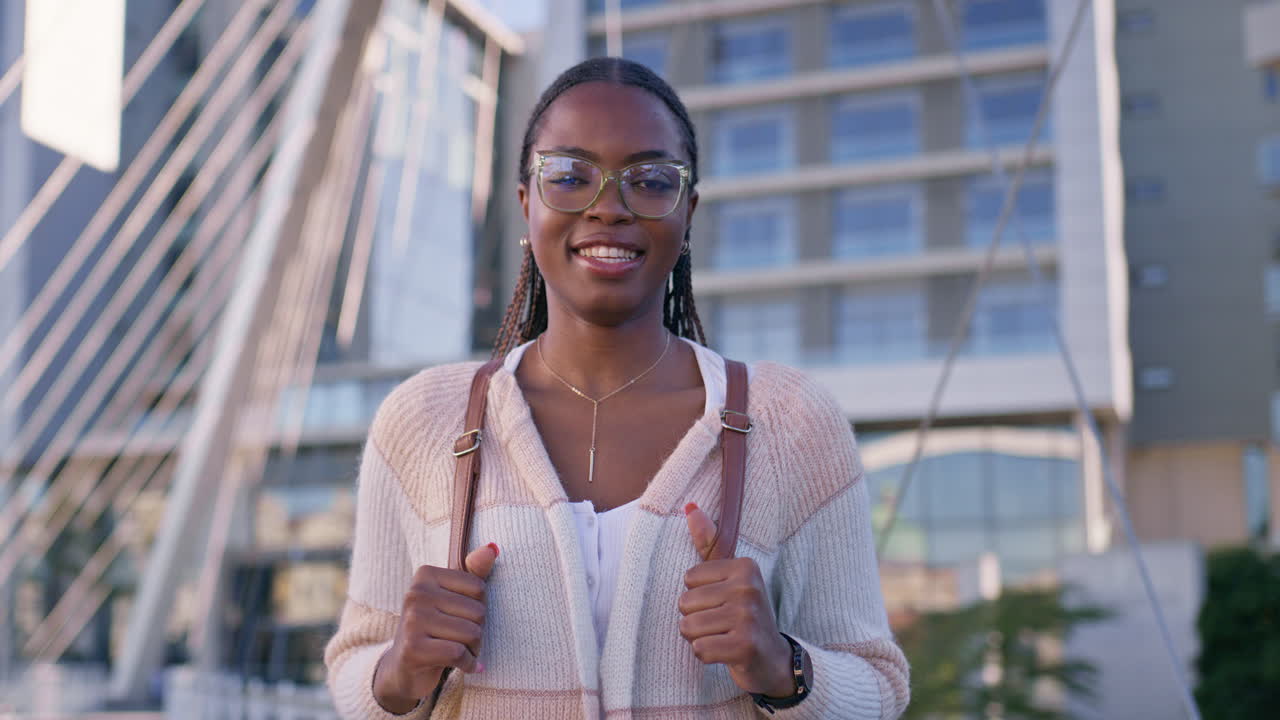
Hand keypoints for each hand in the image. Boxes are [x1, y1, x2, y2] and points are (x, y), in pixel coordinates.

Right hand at [373, 543, 499, 713]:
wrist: (404, 668)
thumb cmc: (435, 628)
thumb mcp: (453, 598)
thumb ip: (474, 573)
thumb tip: (492, 548)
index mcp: (425, 574)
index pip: (479, 588)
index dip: (479, 608)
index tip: (462, 618)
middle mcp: (415, 593)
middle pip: (478, 612)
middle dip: (477, 632)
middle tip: (461, 639)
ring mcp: (412, 620)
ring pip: (471, 633)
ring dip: (474, 650)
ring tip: (461, 651)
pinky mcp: (413, 648)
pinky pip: (458, 653)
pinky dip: (468, 664)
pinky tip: (465, 666)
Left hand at [678, 503, 794, 697]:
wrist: (773, 659)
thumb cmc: (744, 614)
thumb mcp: (730, 577)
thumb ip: (708, 543)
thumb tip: (689, 506)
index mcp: (745, 566)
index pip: (689, 578)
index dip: (698, 595)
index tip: (722, 603)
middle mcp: (749, 587)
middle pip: (685, 603)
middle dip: (696, 619)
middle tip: (721, 624)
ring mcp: (748, 617)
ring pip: (688, 627)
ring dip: (698, 638)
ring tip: (721, 637)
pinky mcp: (745, 646)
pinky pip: (699, 649)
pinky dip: (706, 655)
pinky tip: (725, 652)